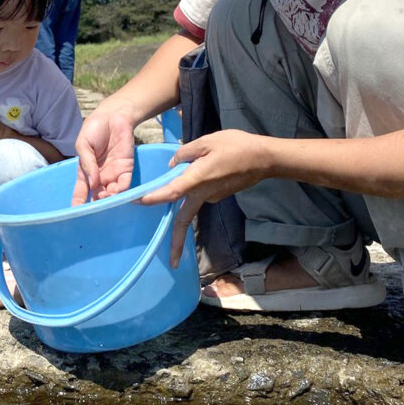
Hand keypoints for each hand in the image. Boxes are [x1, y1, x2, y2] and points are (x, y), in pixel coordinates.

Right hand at [71, 110, 135, 205]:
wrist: (113, 116)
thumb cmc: (94, 129)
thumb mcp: (83, 144)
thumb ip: (87, 163)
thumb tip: (93, 182)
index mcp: (86, 171)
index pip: (81, 190)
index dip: (78, 202)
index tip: (75, 211)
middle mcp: (99, 176)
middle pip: (97, 195)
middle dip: (96, 203)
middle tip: (94, 205)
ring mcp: (113, 174)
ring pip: (111, 193)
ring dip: (108, 198)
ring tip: (104, 196)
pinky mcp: (126, 169)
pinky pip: (124, 184)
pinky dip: (121, 190)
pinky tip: (116, 191)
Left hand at [139, 130, 270, 266]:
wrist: (265, 159)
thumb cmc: (236, 146)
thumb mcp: (207, 141)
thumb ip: (186, 152)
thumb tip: (173, 164)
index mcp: (197, 179)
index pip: (171, 193)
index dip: (154, 198)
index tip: (138, 203)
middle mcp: (204, 194)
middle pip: (184, 219)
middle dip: (178, 243)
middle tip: (173, 263)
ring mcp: (213, 197)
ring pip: (192, 203)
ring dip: (183, 199)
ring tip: (182, 185)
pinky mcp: (220, 195)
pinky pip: (201, 193)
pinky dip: (196, 187)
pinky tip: (206, 168)